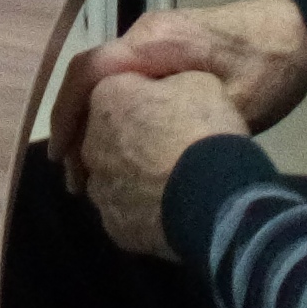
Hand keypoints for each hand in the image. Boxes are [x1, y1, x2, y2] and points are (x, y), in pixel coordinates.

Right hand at [49, 0, 306, 186]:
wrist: (300, 34)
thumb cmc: (269, 69)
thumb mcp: (232, 102)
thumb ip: (184, 118)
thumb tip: (137, 154)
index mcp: (156, 40)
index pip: (91, 70)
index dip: (68, 113)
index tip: (62, 157)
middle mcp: (145, 32)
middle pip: (90, 75)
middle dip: (73, 125)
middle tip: (73, 178)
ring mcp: (153, 36)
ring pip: (105, 77)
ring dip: (91, 119)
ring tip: (89, 169)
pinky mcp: (165, 47)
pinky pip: (124, 77)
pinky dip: (111, 109)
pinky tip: (115, 144)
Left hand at [80, 70, 250, 258]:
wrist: (215, 195)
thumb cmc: (205, 129)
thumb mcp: (197, 81)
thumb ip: (168, 82)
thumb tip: (164, 92)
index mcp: (106, 98)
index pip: (118, 92)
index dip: (146, 102)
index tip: (170, 112)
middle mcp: (91, 143)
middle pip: (110, 137)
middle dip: (133, 142)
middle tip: (169, 149)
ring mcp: (100, 189)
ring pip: (114, 178)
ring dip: (134, 178)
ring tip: (172, 184)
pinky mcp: (115, 227)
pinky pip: (127, 213)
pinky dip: (143, 210)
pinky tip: (169, 210)